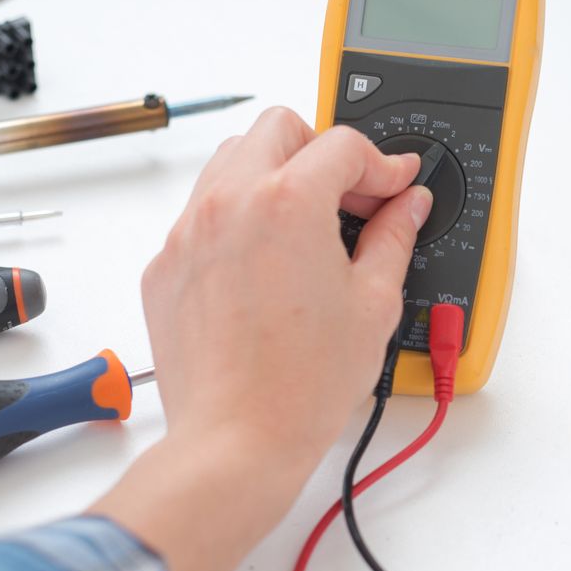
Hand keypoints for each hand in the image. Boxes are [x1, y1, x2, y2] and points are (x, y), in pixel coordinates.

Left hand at [93, 107, 428, 570]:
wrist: (236, 441)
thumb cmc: (300, 384)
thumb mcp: (373, 304)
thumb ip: (393, 238)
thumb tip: (405, 208)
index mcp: (287, 202)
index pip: (343, 145)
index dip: (381, 163)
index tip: (395, 185)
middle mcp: (229, 203)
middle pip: (277, 130)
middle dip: (320, 150)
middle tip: (351, 196)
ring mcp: (188, 232)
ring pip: (231, 162)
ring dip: (275, 176)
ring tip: (308, 227)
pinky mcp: (165, 266)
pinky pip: (203, 214)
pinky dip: (238, 220)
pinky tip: (267, 266)